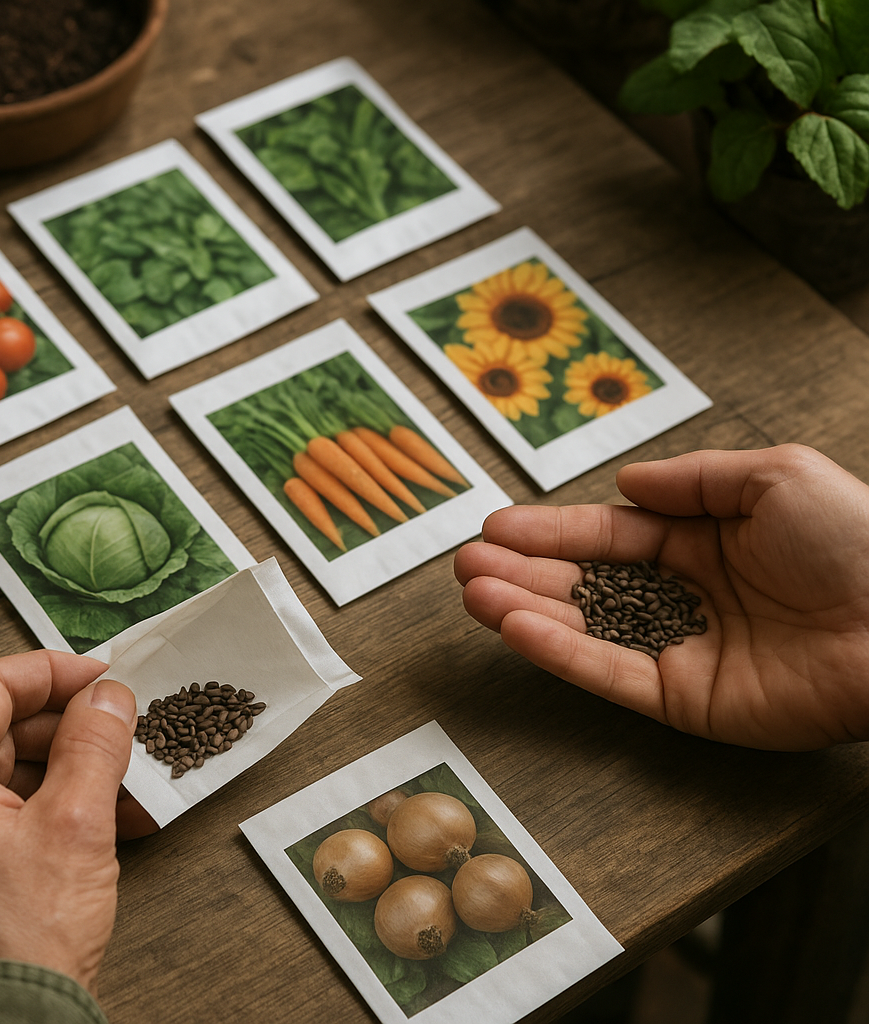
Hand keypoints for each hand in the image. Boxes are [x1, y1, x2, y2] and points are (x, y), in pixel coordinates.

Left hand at [0, 650, 151, 992]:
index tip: (100, 679)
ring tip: (125, 787)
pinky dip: (46, 809)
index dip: (54, 673)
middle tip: (120, 733)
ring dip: (67, 772)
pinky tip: (103, 823)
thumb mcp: (76, 822)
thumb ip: (94, 743)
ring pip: (1, 772)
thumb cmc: (18, 942)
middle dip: (69, 730)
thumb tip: (107, 697)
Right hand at [454, 444, 868, 749]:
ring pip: (583, 628)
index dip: (550, 530)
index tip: (497, 525)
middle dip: (521, 571)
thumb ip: (692, 478)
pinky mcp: (683, 700)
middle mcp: (683, 596)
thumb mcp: (775, 477)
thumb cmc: (857, 543)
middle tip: (466, 564)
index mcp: (703, 542)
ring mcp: (679, 650)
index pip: (608, 536)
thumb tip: (625, 484)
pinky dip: (559, 651)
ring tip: (473, 592)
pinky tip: (515, 626)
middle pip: (582, 582)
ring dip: (524, 610)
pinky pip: (608, 673)